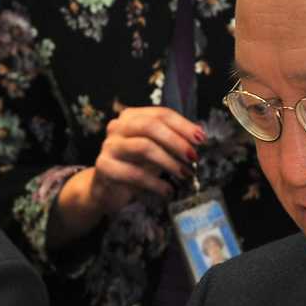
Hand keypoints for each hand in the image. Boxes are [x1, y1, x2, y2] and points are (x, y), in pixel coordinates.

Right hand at [51, 106, 204, 244]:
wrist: (106, 190)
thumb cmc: (135, 166)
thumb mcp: (156, 150)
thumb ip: (172, 140)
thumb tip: (200, 135)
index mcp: (132, 117)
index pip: (160, 114)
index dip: (183, 125)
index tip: (201, 138)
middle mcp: (118, 127)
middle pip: (150, 126)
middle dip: (176, 141)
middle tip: (193, 156)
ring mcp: (109, 146)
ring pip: (143, 147)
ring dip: (169, 162)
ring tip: (184, 174)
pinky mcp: (105, 167)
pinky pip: (134, 173)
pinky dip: (155, 183)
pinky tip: (167, 191)